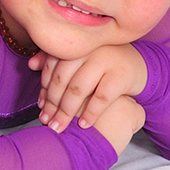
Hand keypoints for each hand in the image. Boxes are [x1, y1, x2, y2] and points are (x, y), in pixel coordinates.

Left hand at [32, 43, 147, 134]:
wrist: (139, 65)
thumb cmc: (104, 63)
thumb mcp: (81, 57)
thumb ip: (56, 59)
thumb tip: (30, 65)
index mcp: (77, 43)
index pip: (52, 65)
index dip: (43, 88)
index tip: (40, 106)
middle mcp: (90, 48)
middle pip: (62, 78)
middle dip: (52, 103)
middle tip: (47, 121)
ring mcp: (107, 60)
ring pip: (78, 88)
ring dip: (66, 111)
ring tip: (60, 127)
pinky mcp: (122, 76)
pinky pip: (102, 97)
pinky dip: (91, 113)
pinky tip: (84, 125)